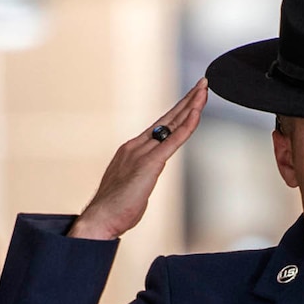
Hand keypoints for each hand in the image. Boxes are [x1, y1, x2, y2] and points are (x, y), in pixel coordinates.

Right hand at [70, 79, 208, 240]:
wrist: (99, 220)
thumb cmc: (114, 210)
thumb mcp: (131, 187)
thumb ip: (140, 177)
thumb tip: (145, 179)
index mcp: (131, 150)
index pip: (160, 126)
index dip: (177, 111)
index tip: (191, 98)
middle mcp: (136, 146)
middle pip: (167, 118)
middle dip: (187, 100)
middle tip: (202, 84)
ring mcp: (142, 153)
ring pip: (172, 123)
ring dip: (191, 105)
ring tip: (204, 90)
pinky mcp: (149, 164)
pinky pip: (173, 139)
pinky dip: (187, 125)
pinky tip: (197, 113)